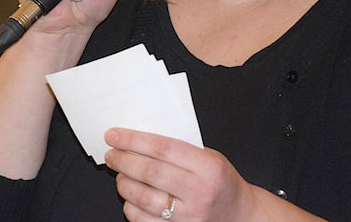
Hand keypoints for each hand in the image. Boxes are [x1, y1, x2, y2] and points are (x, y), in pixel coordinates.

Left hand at [104, 128, 258, 221]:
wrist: (239, 215)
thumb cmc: (221, 182)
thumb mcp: (210, 157)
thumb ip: (180, 149)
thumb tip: (139, 141)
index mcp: (208, 167)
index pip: (163, 149)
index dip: (134, 140)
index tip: (115, 136)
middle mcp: (199, 192)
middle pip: (150, 173)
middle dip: (124, 160)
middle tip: (111, 154)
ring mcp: (189, 216)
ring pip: (143, 198)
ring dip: (124, 183)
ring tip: (120, 173)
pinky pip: (144, 221)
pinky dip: (130, 207)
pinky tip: (130, 197)